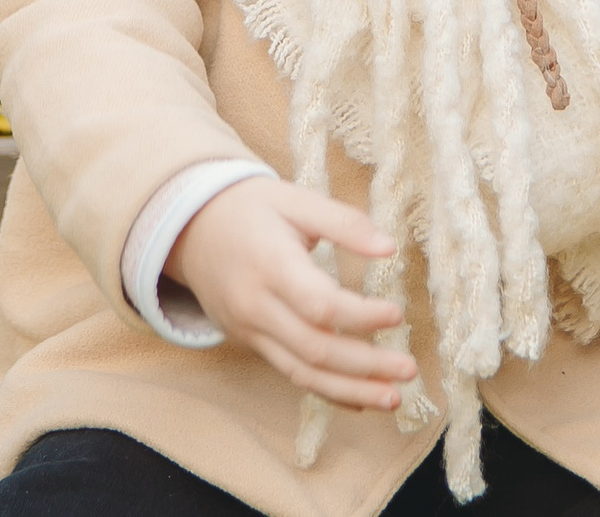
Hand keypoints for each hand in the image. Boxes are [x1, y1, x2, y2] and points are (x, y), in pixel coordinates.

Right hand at [163, 177, 417, 410]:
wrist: (190, 227)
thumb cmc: (251, 208)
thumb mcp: (295, 199)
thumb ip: (343, 222)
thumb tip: (389, 248)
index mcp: (270, 264)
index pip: (319, 305)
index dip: (361, 316)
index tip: (397, 314)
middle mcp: (256, 305)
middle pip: (314, 348)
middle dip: (365, 365)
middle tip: (409, 369)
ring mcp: (250, 330)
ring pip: (302, 373)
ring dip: (350, 390)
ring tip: (392, 398)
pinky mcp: (250, 342)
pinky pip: (289, 373)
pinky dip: (326, 390)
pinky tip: (359, 399)